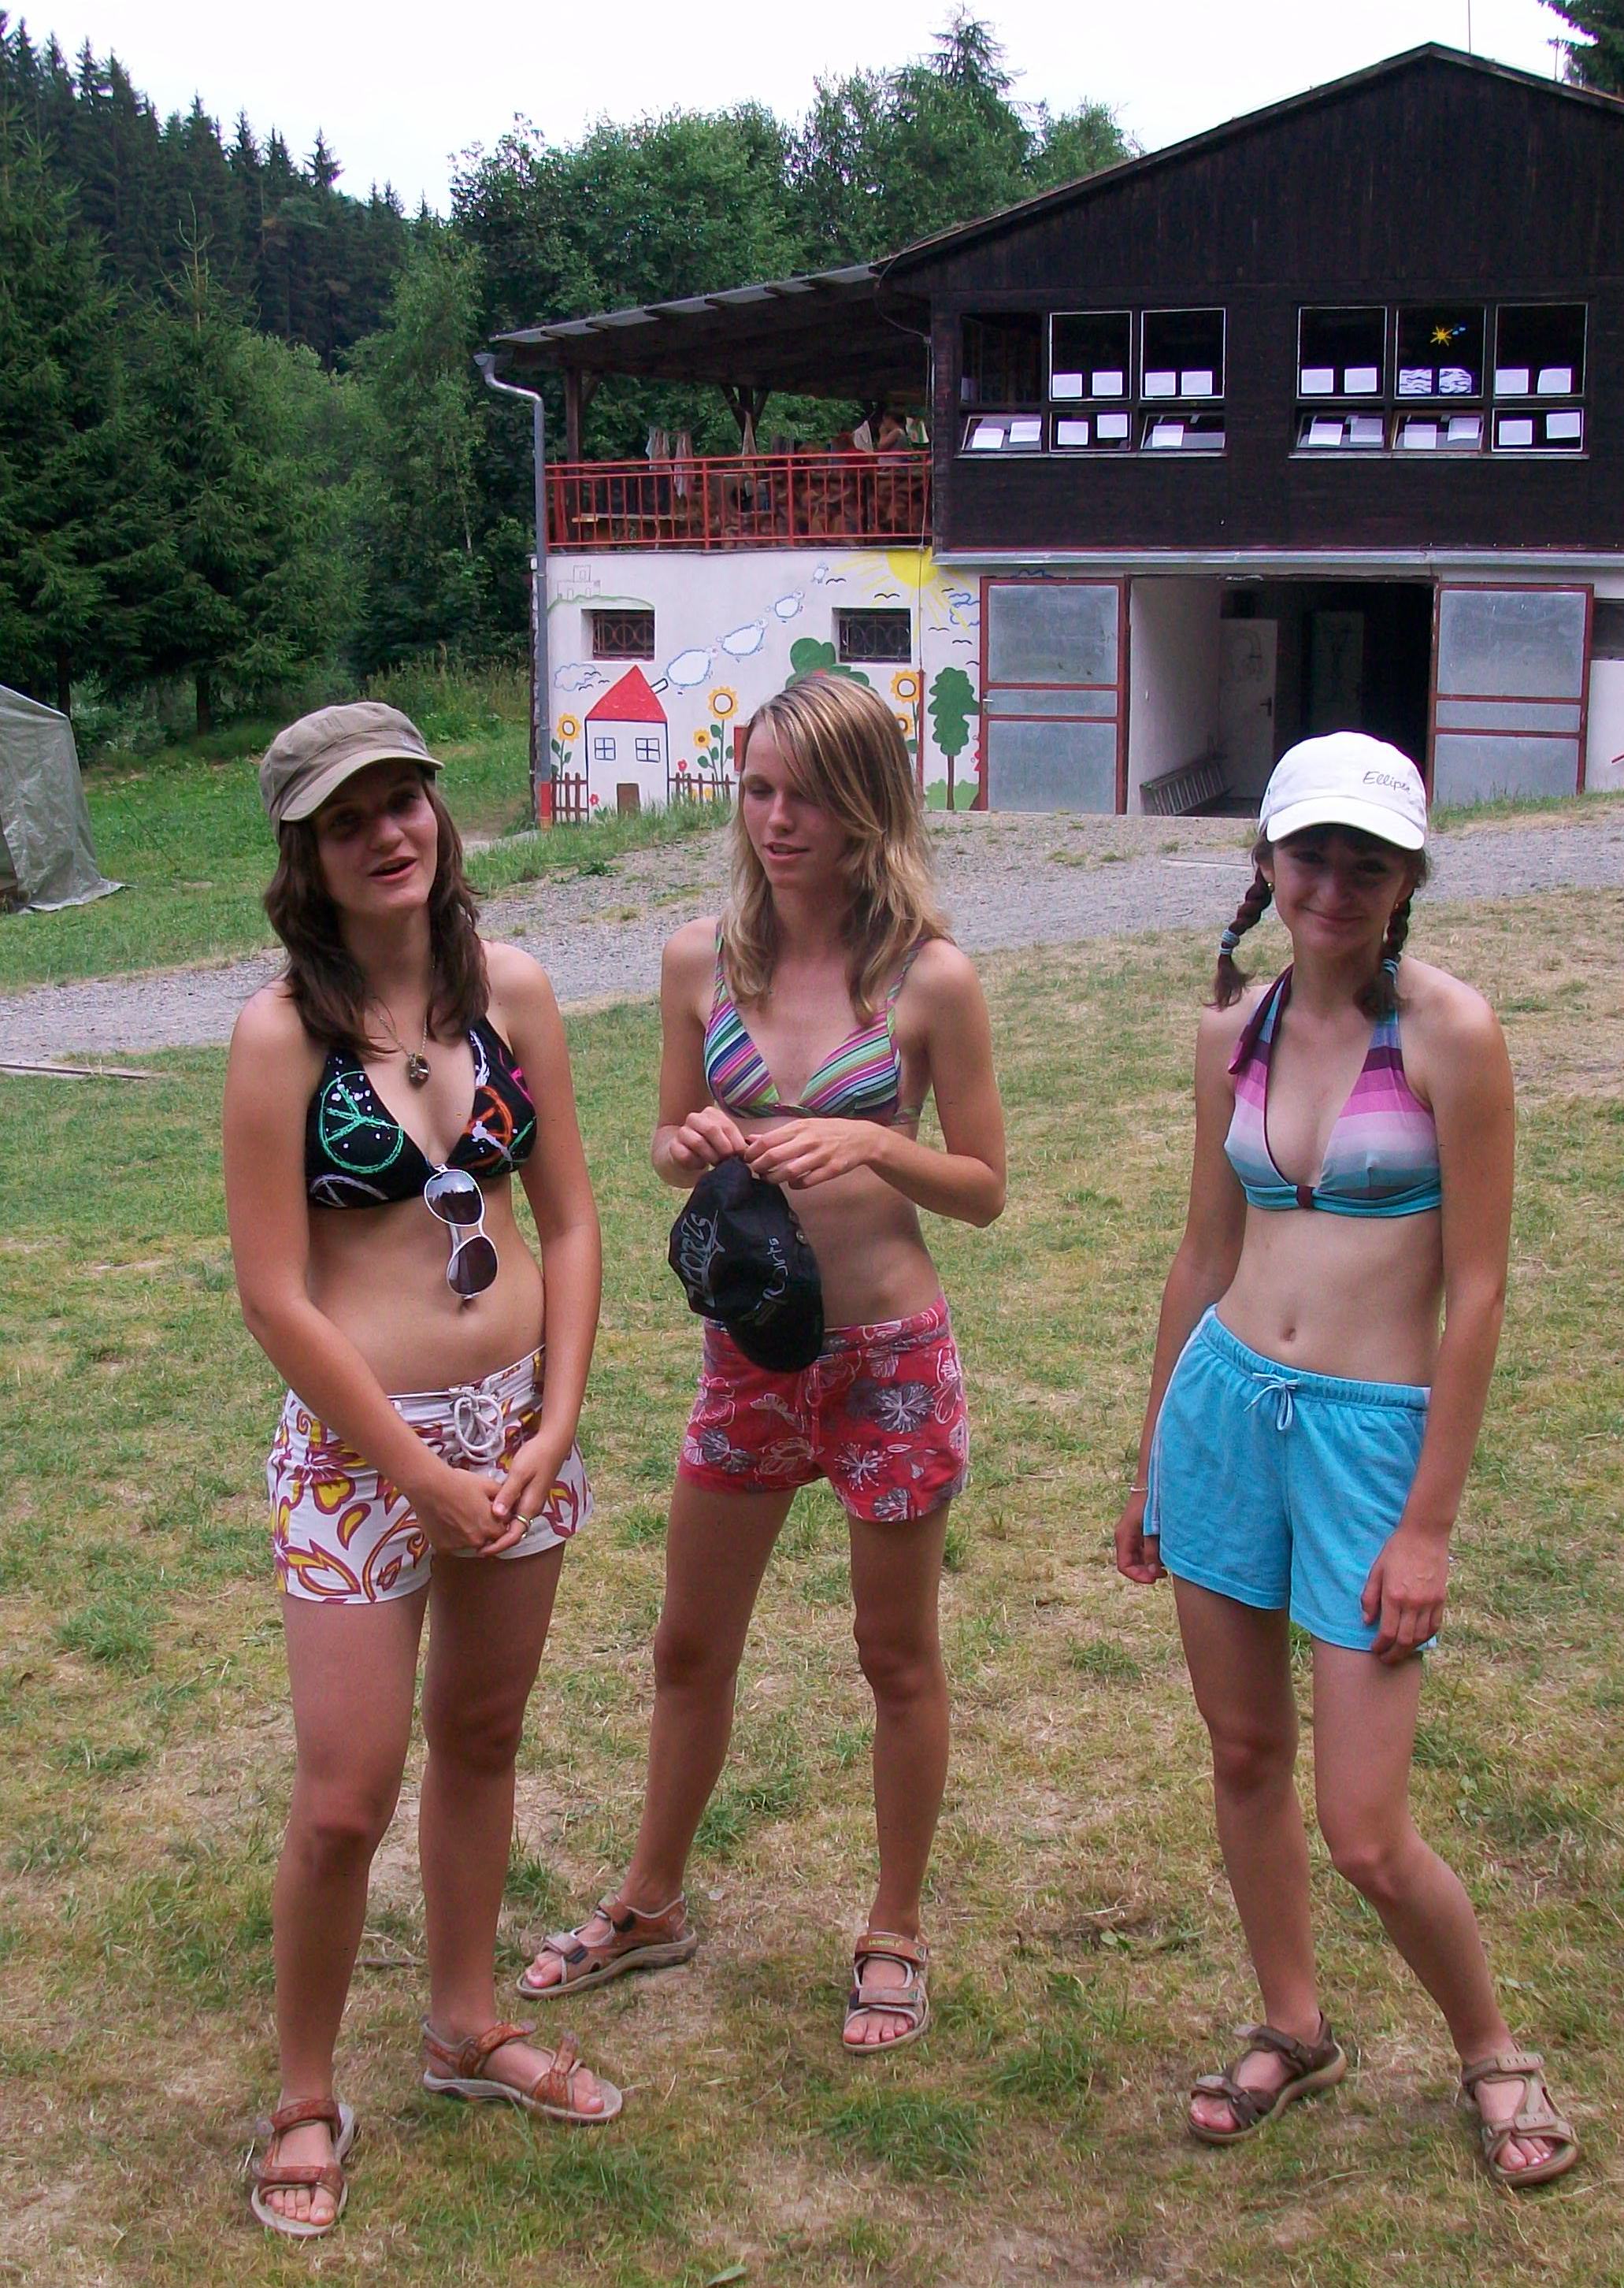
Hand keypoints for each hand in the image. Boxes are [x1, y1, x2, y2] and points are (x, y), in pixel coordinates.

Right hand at [406, 1458, 505, 1556]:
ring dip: (468, 1534)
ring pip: (469, 1543)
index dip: (498, 1523)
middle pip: (486, 1540)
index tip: (491, 1514)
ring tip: (459, 1516)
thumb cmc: (459, 1483)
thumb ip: (504, 1498)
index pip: (502, 1533)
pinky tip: (448, 1521)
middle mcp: (476, 1541)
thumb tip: (511, 1504)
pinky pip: (452, 1545)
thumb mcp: (488, 1485)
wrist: (430, 1486)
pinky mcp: (442, 1547)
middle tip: (474, 1513)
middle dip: (484, 1529)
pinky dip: (452, 1537)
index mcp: (489, 1527)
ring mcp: (458, 1546)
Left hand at [487, 1423, 576, 1556]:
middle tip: (476, 1544)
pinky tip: (492, 1514)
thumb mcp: (519, 1473)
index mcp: (530, 1507)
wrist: (554, 1442)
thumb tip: (497, 1516)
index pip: (514, 1535)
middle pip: (514, 1532)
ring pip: (515, 1523)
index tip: (481, 1551)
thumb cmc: (537, 1456)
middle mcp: (532, 1509)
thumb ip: (508, 1494)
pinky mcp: (530, 1495)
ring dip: (500, 1530)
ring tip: (481, 1532)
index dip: (498, 1546)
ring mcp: (532, 1502)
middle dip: (497, 1541)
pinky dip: (504, 1518)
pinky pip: (516, 1513)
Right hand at [664, 1105, 750, 1177]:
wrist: (684, 1155)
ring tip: (716, 1164)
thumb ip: (736, 1143)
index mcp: (710, 1113)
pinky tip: (700, 1165)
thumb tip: (747, 1152)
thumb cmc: (711, 1148)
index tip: (741, 1156)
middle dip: (724, 1148)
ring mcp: (682, 1132)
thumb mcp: (725, 1142)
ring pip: (698, 1142)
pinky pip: (686, 1156)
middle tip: (728, 1160)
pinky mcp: (673, 1147)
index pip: (727, 1125)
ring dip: (711, 1156)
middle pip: (712, 1130)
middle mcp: (694, 1118)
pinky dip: (696, 1163)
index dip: (736, 1143)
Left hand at [742, 1118, 882, 1189]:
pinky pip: (807, 1182)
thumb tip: (751, 1139)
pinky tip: (792, 1183)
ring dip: (774, 1179)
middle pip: (774, 1156)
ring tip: (770, 1179)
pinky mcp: (831, 1170)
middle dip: (759, 1167)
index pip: (768, 1140)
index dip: (752, 1152)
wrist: (861, 1138)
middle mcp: (809, 1140)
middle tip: (755, 1171)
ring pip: (789, 1172)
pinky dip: (795, 1185)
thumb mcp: (803, 1126)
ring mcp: (821, 1155)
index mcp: (800, 1127)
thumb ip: (778, 1134)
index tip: (746, 1159)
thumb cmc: (828, 1131)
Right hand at [1114, 1491, 1163, 1585]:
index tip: (1154, 1580)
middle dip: (1146, 1571)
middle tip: (1164, 1572)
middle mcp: (1125, 1536)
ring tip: (1167, 1562)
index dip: (1138, 1576)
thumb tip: (1152, 1571)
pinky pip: (1143, 1547)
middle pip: (1131, 1563)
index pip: (1125, 1566)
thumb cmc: (1151, 1502)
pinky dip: (1152, 1553)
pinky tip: (1165, 1551)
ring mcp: (1132, 1532)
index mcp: (1123, 1536)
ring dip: (1150, 1562)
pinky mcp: (1140, 1528)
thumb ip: (1151, 1550)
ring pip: (1138, 1556)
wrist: (1154, 1480)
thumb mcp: (1151, 1529)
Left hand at [1361, 1523, 1449, 1662]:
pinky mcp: (1441, 1599)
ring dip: (1410, 1649)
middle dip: (1394, 1654)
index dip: (1380, 1646)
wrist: (1424, 1535)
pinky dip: (1426, 1636)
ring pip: (1421, 1637)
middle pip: (1405, 1641)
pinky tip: (1417, 1639)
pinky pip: (1435, 1626)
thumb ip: (1370, 1598)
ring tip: (1400, 1651)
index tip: (1375, 1649)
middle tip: (1386, 1659)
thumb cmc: (1396, 1550)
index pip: (1387, 1633)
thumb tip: (1367, 1621)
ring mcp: (1430, 1602)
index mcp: (1394, 1596)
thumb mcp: (1376, 1570)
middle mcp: (1413, 1603)